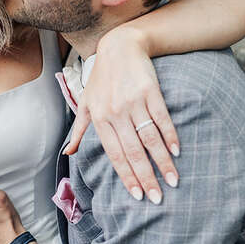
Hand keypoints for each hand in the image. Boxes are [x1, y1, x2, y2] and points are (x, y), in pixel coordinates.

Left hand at [67, 26, 179, 203]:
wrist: (120, 46)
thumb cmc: (102, 78)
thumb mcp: (86, 102)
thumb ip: (79, 129)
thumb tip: (68, 152)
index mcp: (100, 119)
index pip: (115, 155)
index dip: (127, 176)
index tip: (138, 195)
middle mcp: (115, 113)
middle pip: (133, 152)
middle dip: (146, 177)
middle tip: (158, 198)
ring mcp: (133, 102)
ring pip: (149, 139)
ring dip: (162, 162)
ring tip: (173, 180)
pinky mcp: (150, 91)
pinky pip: (162, 118)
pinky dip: (170, 136)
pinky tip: (176, 151)